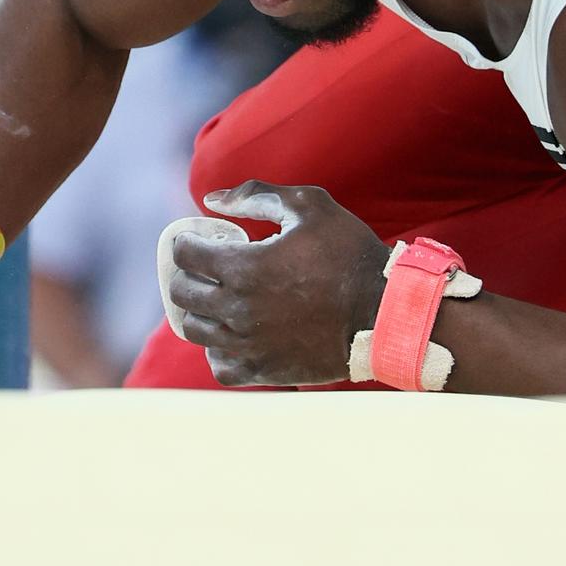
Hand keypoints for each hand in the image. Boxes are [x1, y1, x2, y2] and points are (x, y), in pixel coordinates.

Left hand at [164, 181, 389, 387]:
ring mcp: (248, 345)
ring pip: (193, 330)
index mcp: (244, 267)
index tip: (199, 239)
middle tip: (206, 266)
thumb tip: (212, 199)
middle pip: (182, 292)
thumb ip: (256, 195)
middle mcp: (237, 310)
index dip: (186, 241)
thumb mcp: (310, 206)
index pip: (185, 255)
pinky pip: (218, 364)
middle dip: (187, 273)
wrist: (384, 312)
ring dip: (197, 309)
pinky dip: (217, 348)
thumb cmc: (349, 254)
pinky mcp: (263, 370)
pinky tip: (233, 332)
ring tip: (216, 298)